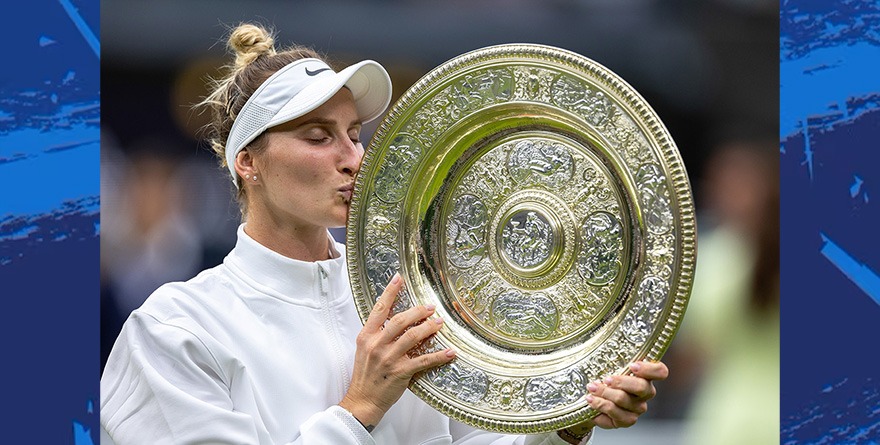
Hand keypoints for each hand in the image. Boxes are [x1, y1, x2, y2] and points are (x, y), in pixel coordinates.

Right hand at [339, 273, 455, 428]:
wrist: (362, 400)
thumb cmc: (365, 376)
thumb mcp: (364, 350)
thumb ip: (377, 335)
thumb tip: (395, 321)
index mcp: (366, 337)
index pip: (379, 309)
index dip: (390, 292)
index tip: (399, 279)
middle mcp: (377, 345)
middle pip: (400, 320)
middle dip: (418, 311)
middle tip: (430, 307)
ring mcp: (389, 358)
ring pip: (412, 337)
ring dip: (429, 328)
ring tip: (439, 323)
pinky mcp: (401, 372)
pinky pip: (423, 360)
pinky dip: (439, 355)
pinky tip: (449, 352)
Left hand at [564, 360, 668, 435]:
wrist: (589, 400)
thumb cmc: (602, 377)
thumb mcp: (607, 363)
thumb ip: (611, 353)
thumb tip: (604, 332)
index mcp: (645, 376)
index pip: (660, 371)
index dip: (650, 369)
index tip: (632, 365)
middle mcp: (645, 393)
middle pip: (642, 388)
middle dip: (621, 382)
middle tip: (605, 379)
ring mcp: (636, 408)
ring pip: (624, 401)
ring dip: (605, 394)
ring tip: (590, 389)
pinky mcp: (625, 421)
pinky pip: (616, 416)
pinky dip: (600, 408)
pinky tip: (591, 402)